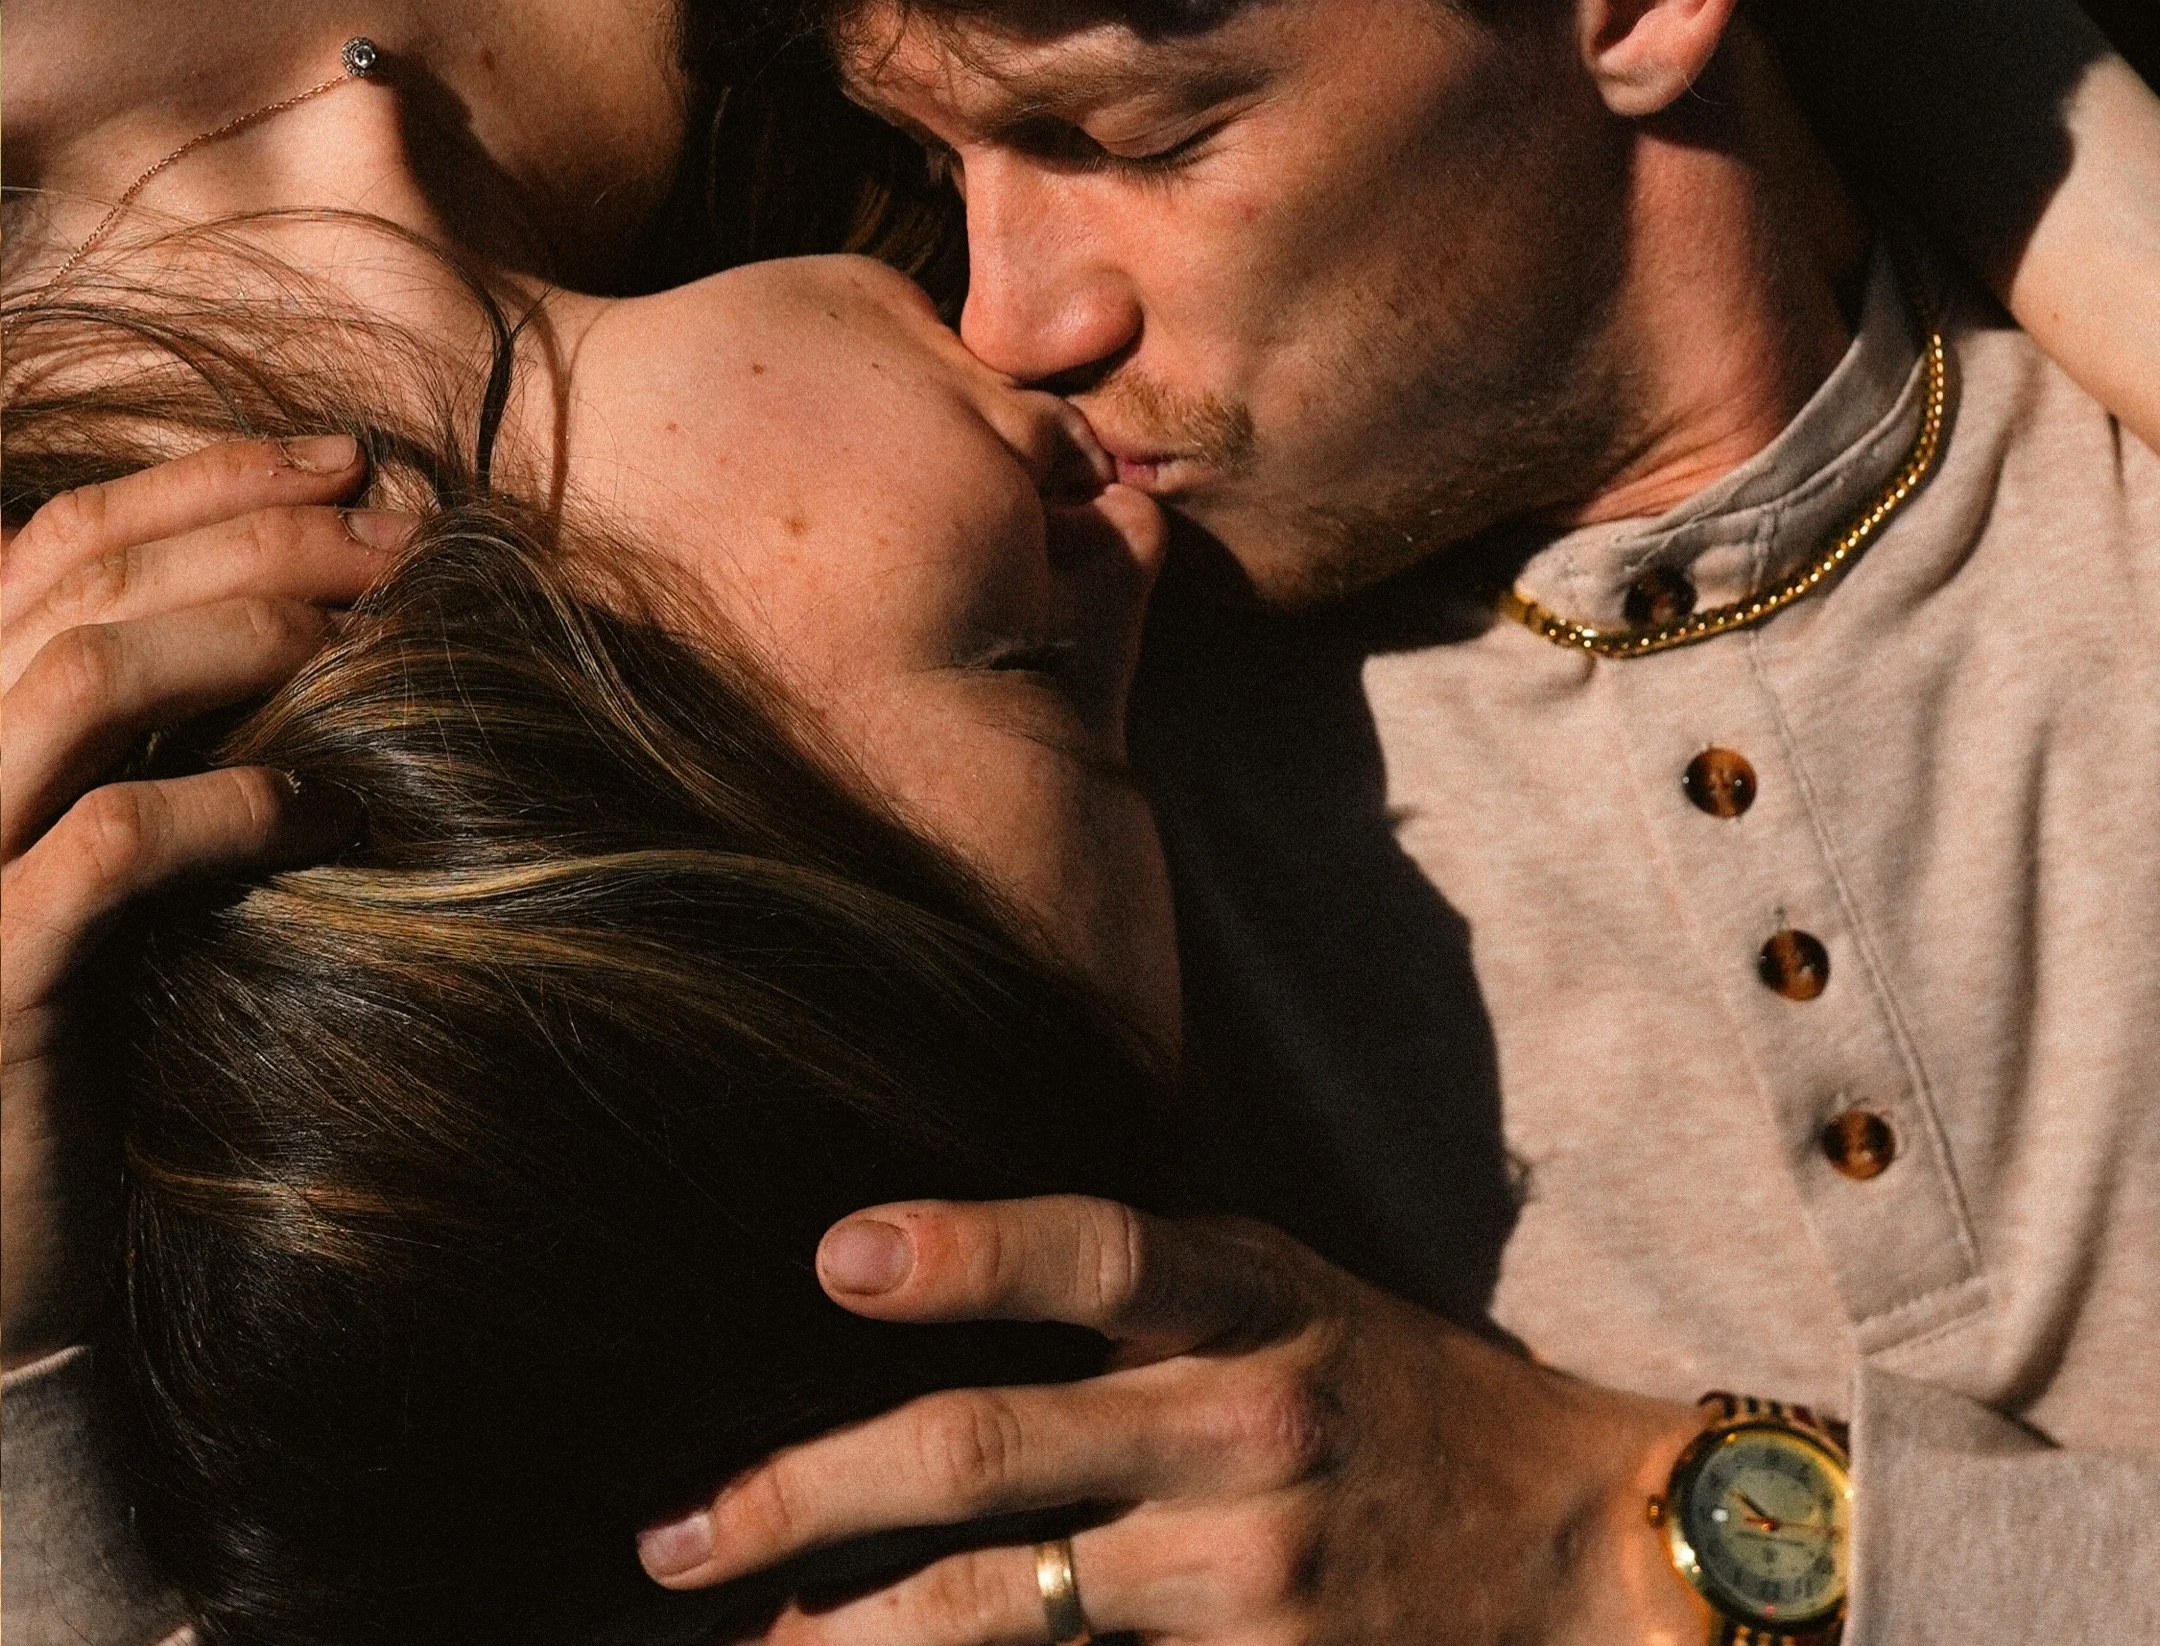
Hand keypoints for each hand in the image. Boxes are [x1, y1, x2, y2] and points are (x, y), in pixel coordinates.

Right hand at [1, 436, 412, 1361]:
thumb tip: (311, 573)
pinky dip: (222, 801)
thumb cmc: (87, 1019)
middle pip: (81, 585)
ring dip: (243, 631)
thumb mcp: (104, 834)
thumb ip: (152, 713)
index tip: (353, 457)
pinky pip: (103, 848)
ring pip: (76, 680)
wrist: (3, 1255)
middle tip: (403, 535)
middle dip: (258, 529)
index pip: (56, 536)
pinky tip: (316, 802)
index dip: (207, 477)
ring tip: (367, 638)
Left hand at [638, 1194, 1714, 1643]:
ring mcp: (1246, 1568)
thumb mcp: (1280, 1281)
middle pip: (990, 1450)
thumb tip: (913, 1274)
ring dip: (853, 1629)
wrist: (1576, 1542)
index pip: (1090, 1247)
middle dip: (808, 1492)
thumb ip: (1135, 1278)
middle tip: (674, 1533)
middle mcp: (1238, 1419)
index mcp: (1244, 1291)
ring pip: (1005, 1606)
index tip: (831, 1259)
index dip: (962, 1251)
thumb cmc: (1389, 1381)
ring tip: (744, 1639)